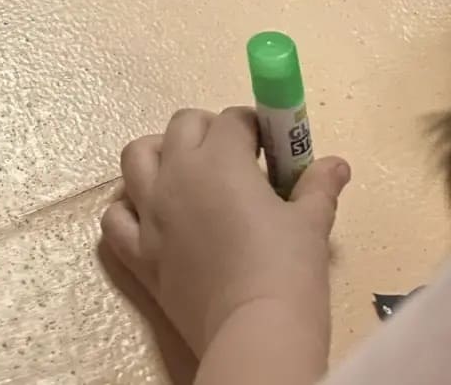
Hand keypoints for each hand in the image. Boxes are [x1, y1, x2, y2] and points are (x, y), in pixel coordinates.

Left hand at [101, 108, 349, 365]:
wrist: (255, 330)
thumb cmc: (288, 270)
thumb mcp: (311, 224)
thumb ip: (318, 187)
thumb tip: (337, 164)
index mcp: (220, 159)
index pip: (232, 120)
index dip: (253, 128)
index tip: (269, 148)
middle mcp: (177, 173)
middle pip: (182, 126)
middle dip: (208, 131)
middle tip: (234, 159)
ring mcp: (151, 211)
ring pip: (136, 157)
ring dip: (158, 155)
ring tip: (183, 173)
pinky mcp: (138, 251)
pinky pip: (115, 218)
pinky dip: (127, 211)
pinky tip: (150, 219)